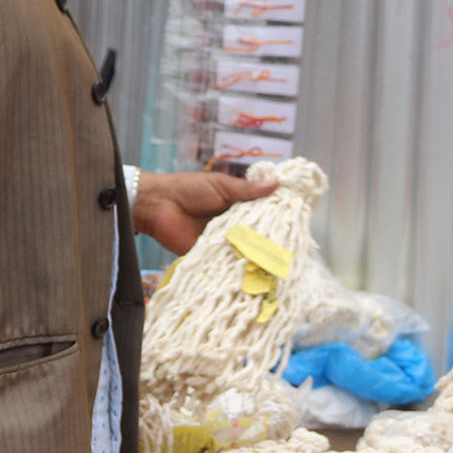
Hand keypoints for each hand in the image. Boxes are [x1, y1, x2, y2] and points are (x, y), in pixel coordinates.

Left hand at [132, 170, 277, 255]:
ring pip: (243, 250)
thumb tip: (276, 183)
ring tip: (278, 260)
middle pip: (255, 234)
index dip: (275, 217)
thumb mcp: (220, 186)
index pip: (260, 213)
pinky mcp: (210, 256)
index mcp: (235, 206)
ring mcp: (221, 242)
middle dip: (268, 239)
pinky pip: (226, 262)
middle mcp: (231, 225)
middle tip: (290, 245)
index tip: (295, 220)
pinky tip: (254, 269)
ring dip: (255, 253)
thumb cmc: (187, 189)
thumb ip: (246, 190)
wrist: (158, 205)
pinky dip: (237, 265)